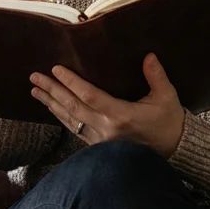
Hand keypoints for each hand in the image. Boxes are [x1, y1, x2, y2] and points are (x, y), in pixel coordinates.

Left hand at [30, 53, 185, 157]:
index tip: (56, 69)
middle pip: (73, 108)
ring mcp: (101, 140)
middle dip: (52, 91)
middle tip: (35, 77)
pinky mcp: (99, 146)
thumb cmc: (169, 124)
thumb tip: (148, 56)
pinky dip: (62, 118)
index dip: (71, 83)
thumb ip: (156, 76)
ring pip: (70, 120)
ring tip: (35, 91)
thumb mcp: (167, 98)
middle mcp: (106, 129)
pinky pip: (76, 130)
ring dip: (52, 104)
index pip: (89, 96)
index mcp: (121, 116)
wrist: (174, 152)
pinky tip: (53, 109)